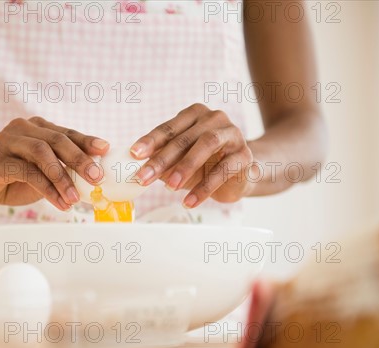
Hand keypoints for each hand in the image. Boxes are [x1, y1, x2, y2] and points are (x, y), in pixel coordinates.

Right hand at [0, 117, 108, 210]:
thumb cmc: (12, 178)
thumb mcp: (41, 172)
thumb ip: (62, 169)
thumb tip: (93, 178)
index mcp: (36, 128)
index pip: (67, 133)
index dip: (87, 141)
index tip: (106, 150)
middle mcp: (22, 129)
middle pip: (57, 140)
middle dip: (80, 159)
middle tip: (97, 177)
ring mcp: (7, 142)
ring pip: (42, 154)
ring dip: (62, 177)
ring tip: (75, 198)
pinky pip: (27, 173)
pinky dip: (47, 188)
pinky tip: (59, 202)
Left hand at [130, 104, 255, 207]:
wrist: (241, 174)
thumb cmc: (205, 164)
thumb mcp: (180, 161)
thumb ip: (162, 161)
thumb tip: (137, 170)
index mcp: (195, 115)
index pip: (169, 128)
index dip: (150, 141)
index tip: (134, 154)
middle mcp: (214, 119)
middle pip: (184, 138)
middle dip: (162, 159)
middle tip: (144, 178)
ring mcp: (232, 134)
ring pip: (207, 145)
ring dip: (185, 167)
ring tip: (169, 188)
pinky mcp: (244, 155)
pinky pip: (223, 170)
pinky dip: (204, 188)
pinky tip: (189, 201)